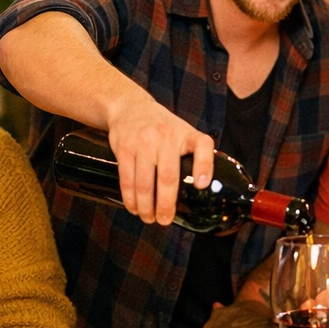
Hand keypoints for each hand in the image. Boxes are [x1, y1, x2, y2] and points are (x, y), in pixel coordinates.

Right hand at [105, 93, 214, 225]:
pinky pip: (127, 178)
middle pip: (168, 177)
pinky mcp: (124, 146)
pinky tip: (134, 207)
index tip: (201, 185)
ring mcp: (143, 141)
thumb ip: (193, 155)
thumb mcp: (183, 133)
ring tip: (148, 218)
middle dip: (166, 204)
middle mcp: (167, 136)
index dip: (204, 166)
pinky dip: (130, 197)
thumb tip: (201, 191)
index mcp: (187, 134)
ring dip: (145, 206)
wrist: (130, 107)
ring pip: (144, 182)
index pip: (202, 146)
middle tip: (165, 220)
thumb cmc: (163, 128)